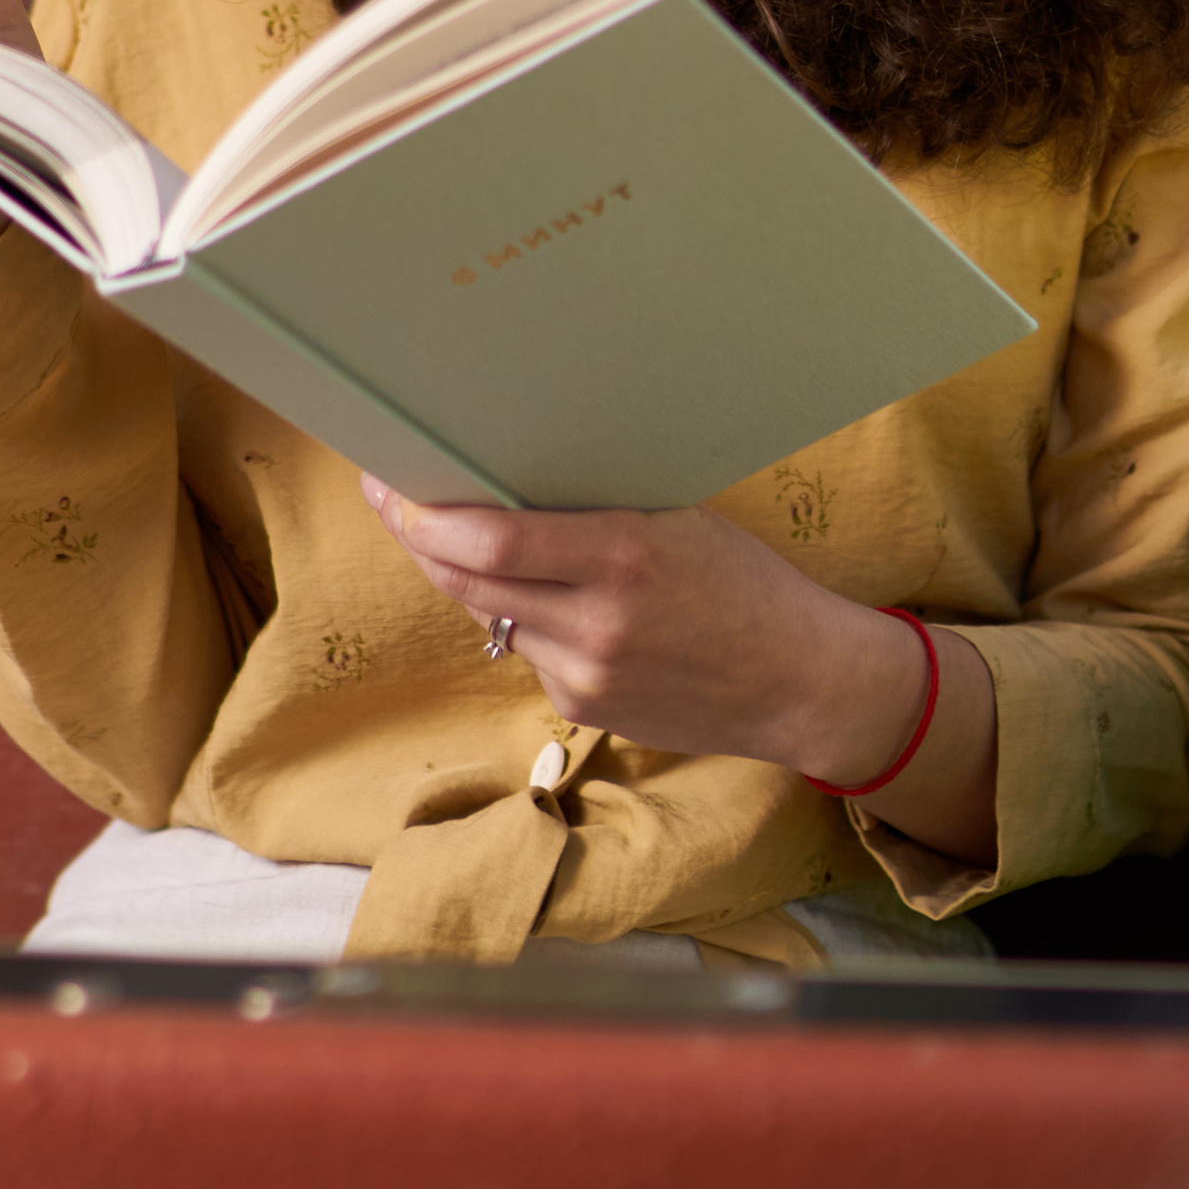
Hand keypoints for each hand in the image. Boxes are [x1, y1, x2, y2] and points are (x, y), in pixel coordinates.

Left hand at [356, 481, 996, 863]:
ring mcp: (585, 673)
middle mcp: (595, 621)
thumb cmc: (744, 584)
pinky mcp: (585, 707)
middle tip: (393, 498)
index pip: (489, 541)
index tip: (388, 482)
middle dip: (419, 538)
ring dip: (467, 579)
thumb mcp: (676, 522)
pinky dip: (524, 620)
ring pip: (488, 616)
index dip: (422, 515)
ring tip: (462, 536)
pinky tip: (557, 602)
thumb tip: (502, 482)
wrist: (800, 681)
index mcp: (622, 556)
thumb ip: (592, 512)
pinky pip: (527, 650)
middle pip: (465, 582)